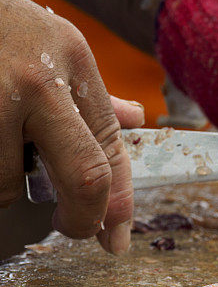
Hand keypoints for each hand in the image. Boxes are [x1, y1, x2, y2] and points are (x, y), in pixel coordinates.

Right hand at [0, 0, 138, 253]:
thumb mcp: (52, 47)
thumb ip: (89, 94)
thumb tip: (135, 120)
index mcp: (73, 59)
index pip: (111, 147)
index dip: (119, 204)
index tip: (115, 238)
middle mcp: (38, 79)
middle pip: (84, 175)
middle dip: (82, 217)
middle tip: (72, 228)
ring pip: (6, 184)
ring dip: (2, 189)